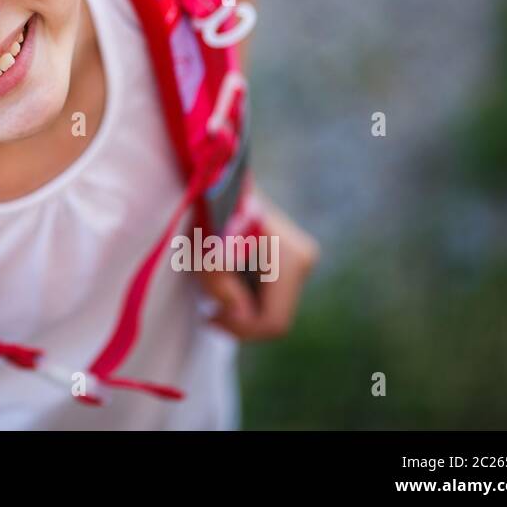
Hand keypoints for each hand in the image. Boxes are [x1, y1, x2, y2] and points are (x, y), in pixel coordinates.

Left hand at [198, 188, 319, 339]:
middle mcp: (303, 258)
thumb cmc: (205, 211)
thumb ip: (221, 288)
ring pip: (273, 307)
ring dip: (243, 306)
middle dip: (241, 318)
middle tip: (209, 306)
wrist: (215, 177)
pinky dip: (247, 294)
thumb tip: (240, 313)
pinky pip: (272, 293)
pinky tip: (227, 277)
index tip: (209, 315)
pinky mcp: (291, 256)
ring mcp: (300, 256)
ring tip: (214, 285)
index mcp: (289, 260)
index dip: (240, 328)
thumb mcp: (203, 253)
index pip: (273, 322)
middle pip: (275, 317)